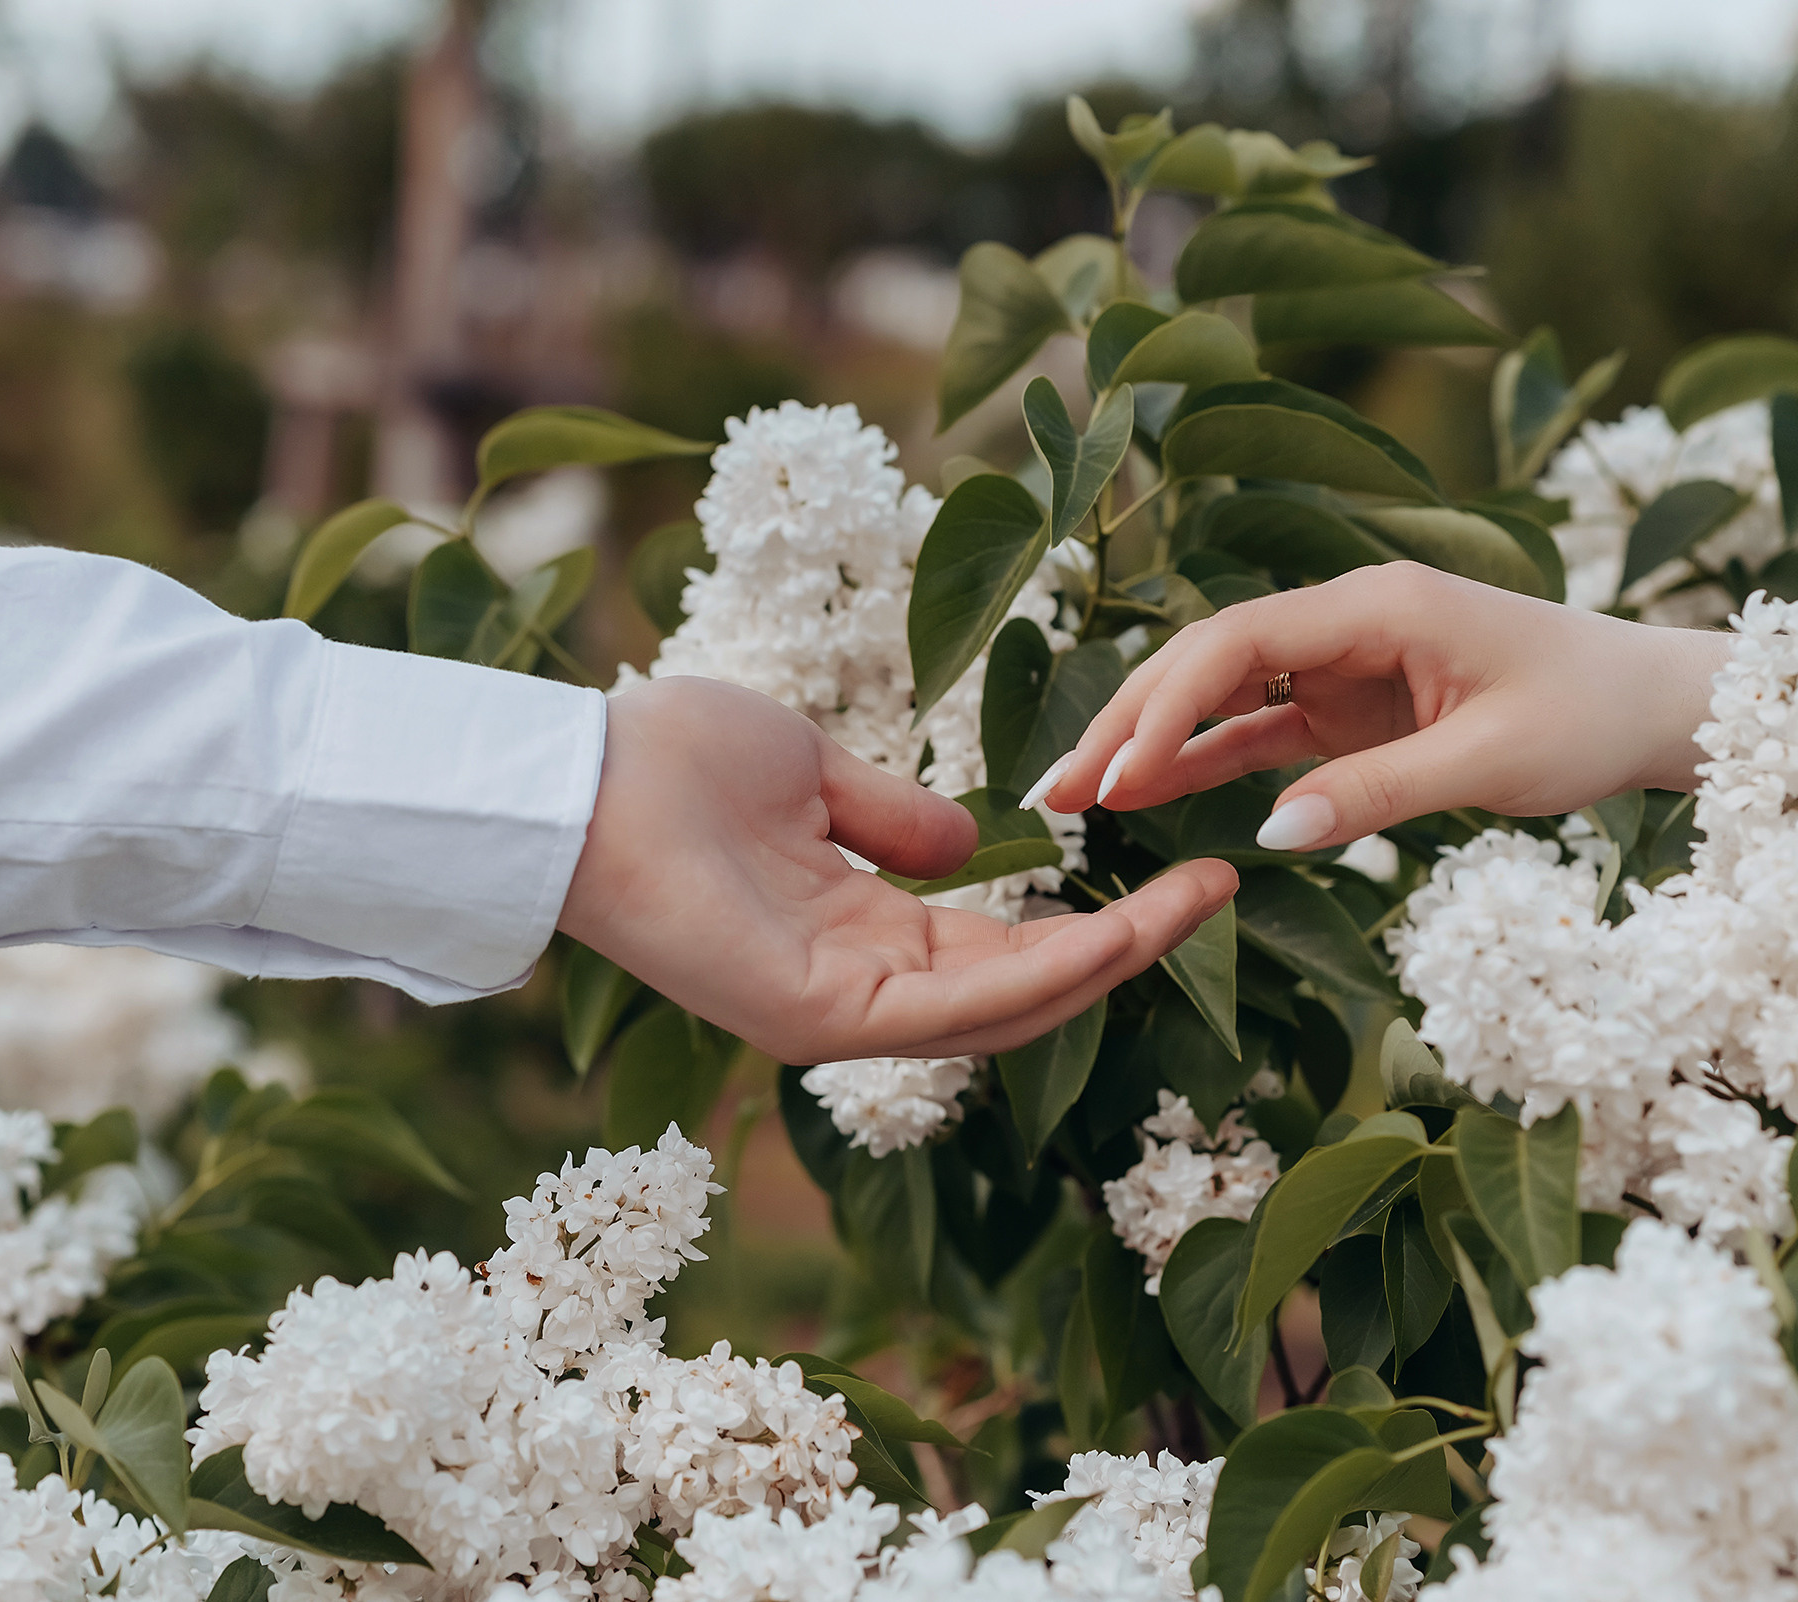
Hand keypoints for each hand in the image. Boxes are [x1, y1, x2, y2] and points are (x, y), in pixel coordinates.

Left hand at [558, 677, 1238, 1062]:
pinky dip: (1044, 974)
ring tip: (1196, 905)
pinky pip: (955, 1006)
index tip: (1173, 871)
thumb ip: (893, 818)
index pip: (993, 946)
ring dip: (1109, 961)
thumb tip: (973, 845)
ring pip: (1005, 1009)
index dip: (1087, 919)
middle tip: (1217, 891)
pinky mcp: (816, 1018)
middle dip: (1125, 946)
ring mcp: (835, 1013)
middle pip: (1019, 990)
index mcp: (852, 930)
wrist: (580, 773)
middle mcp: (852, 986)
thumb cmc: (669, 760)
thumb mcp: (812, 774)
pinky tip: (1117, 932)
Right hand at [1036, 563, 1797, 852]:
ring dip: (1150, 744)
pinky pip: (1258, 730)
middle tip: (1055, 788)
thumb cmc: (1586, 717)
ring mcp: (1342, 665)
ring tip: (1074, 798)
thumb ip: (1378, 795)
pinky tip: (1143, 797)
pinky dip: (1203, 761)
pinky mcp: (1350, 708)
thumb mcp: (1488, 762)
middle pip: (1208, 662)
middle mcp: (1346, 622)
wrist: (1651, 708)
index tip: (1118, 774)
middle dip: (1129, 724)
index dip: (1166, 706)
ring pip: (1219, 695)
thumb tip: (1271, 835)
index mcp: (1376, 607)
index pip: (1239, 643)